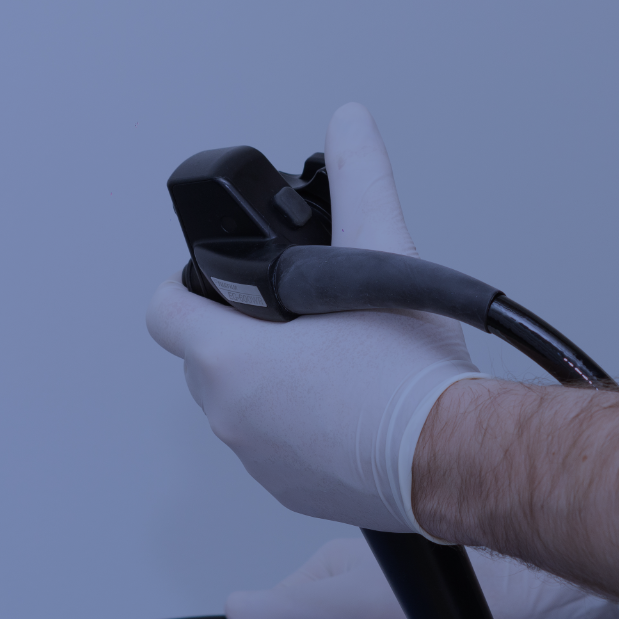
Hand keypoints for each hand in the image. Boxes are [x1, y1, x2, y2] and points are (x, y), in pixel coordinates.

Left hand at [147, 103, 481, 535]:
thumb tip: (349, 127)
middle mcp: (231, 416)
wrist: (454, 457)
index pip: (165, 310)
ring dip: (272, 381)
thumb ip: (358, 181)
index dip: (187, 284)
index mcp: (229, 359)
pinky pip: (278, 449)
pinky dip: (301, 427)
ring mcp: (259, 461)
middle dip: (242, 333)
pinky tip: (350, 406)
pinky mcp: (292, 491)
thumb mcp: (382, 256)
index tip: (222, 279)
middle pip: (205, 358)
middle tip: (297, 316)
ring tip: (333, 359)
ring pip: (244, 405)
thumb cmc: (411, 377)